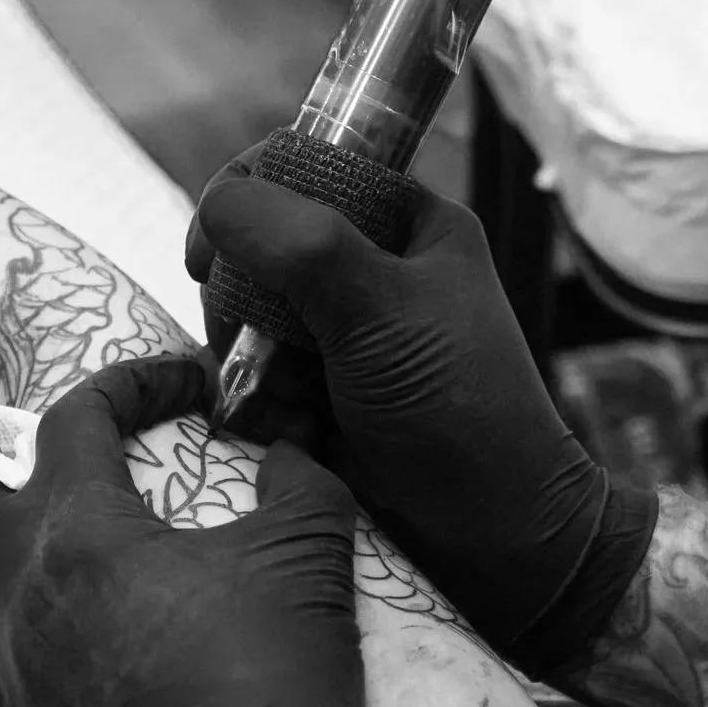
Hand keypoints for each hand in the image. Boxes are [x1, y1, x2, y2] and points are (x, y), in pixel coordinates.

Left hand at [0, 356, 384, 706]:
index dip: (133, 383)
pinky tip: (22, 592)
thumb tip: (293, 449)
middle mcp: (28, 593)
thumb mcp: (308, 552)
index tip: (191, 384)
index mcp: (85, 537)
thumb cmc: (276, 675)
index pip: (78, 423)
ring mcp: (19, 662)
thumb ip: (300, 480)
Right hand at [186, 154, 654, 663]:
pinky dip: (255, 399)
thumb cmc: (457, 411)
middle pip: (264, 242)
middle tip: (241, 332)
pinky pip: (255, 374)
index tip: (213, 241)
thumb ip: (302, 244)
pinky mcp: (323, 395)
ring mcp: (346, 335)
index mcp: (410, 224)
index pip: (309, 166)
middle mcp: (376, 270)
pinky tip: (283, 429)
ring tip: (281, 396)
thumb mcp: (382, 310)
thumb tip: (220, 201)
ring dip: (246, 353)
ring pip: (250, 312)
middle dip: (242, 289)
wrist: (495, 540)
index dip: (251, 190)